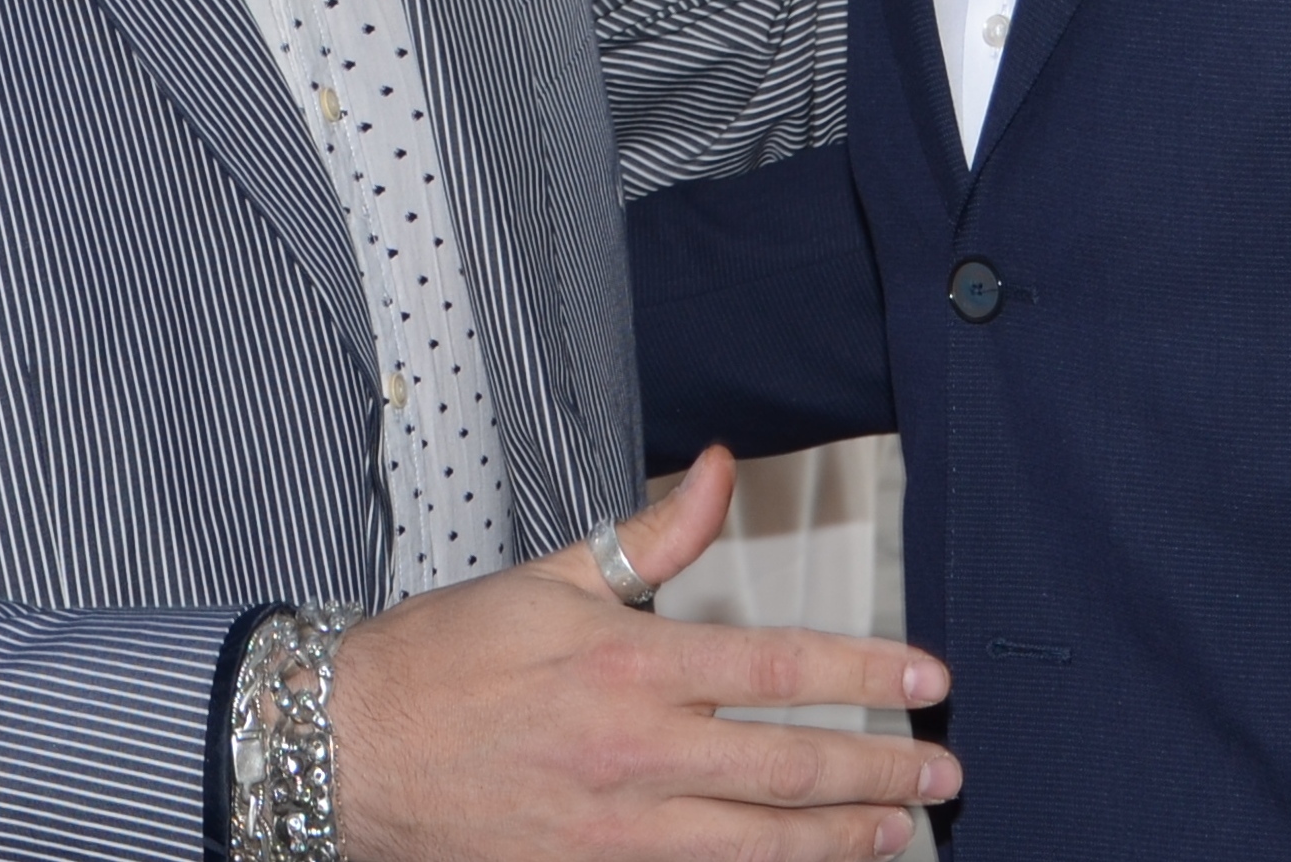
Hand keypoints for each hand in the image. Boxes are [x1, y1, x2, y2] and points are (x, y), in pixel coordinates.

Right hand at [330, 446, 960, 860]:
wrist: (346, 749)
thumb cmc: (444, 657)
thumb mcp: (553, 575)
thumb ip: (654, 535)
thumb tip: (720, 468)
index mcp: (631, 663)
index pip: (781, 667)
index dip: (867, 675)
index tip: (928, 680)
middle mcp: (635, 753)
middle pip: (789, 769)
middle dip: (880, 772)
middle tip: (943, 771)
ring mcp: (615, 832)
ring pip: (758, 847)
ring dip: (839, 841)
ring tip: (897, 833)